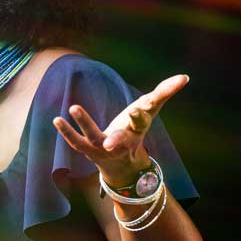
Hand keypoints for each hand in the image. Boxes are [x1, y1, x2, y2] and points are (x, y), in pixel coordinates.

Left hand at [53, 74, 189, 186]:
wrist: (120, 164)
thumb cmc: (135, 130)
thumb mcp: (150, 110)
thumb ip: (165, 92)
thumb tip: (185, 77)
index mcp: (137, 132)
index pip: (140, 123)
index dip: (139, 117)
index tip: (137, 110)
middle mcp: (121, 143)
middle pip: (120, 139)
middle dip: (117, 139)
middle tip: (109, 140)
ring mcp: (102, 148)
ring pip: (93, 138)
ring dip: (84, 125)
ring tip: (74, 108)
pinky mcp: (87, 149)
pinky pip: (75, 142)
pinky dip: (66, 132)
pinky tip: (56, 119)